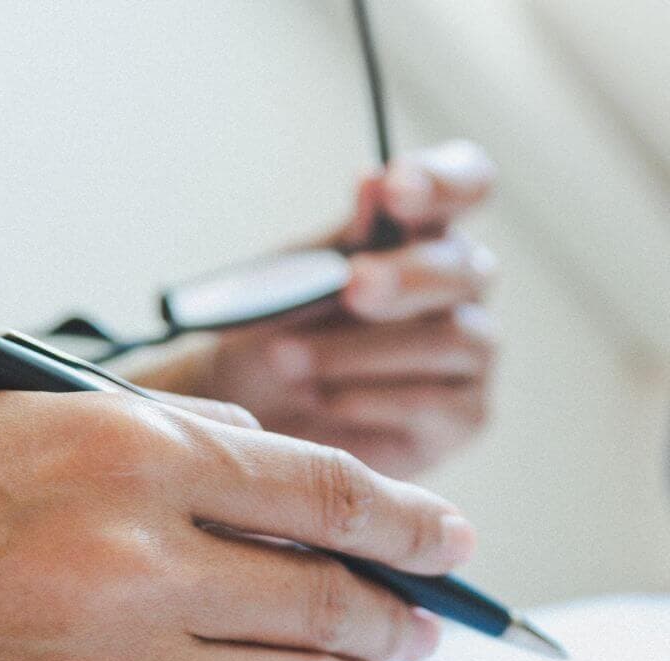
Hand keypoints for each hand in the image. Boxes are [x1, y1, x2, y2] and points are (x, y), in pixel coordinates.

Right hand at [0, 387, 473, 660]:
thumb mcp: (17, 414)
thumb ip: (155, 435)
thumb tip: (262, 461)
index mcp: (117, 451)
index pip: (320, 489)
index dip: (406, 515)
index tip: (447, 536)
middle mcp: (128, 559)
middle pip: (330, 597)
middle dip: (401, 608)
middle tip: (427, 614)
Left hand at [204, 140, 497, 478]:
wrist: (252, 410)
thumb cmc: (279, 331)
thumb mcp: (293, 283)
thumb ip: (340, 242)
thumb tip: (373, 183)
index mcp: (424, 233)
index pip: (466, 185)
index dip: (445, 181)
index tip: (396, 187)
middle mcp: (460, 289)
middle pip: (464, 269)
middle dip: (405, 278)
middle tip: (352, 287)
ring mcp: (470, 353)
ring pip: (448, 339)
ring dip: (362, 350)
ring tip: (289, 359)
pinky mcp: (464, 415)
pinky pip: (434, 403)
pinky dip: (371, 399)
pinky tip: (324, 399)